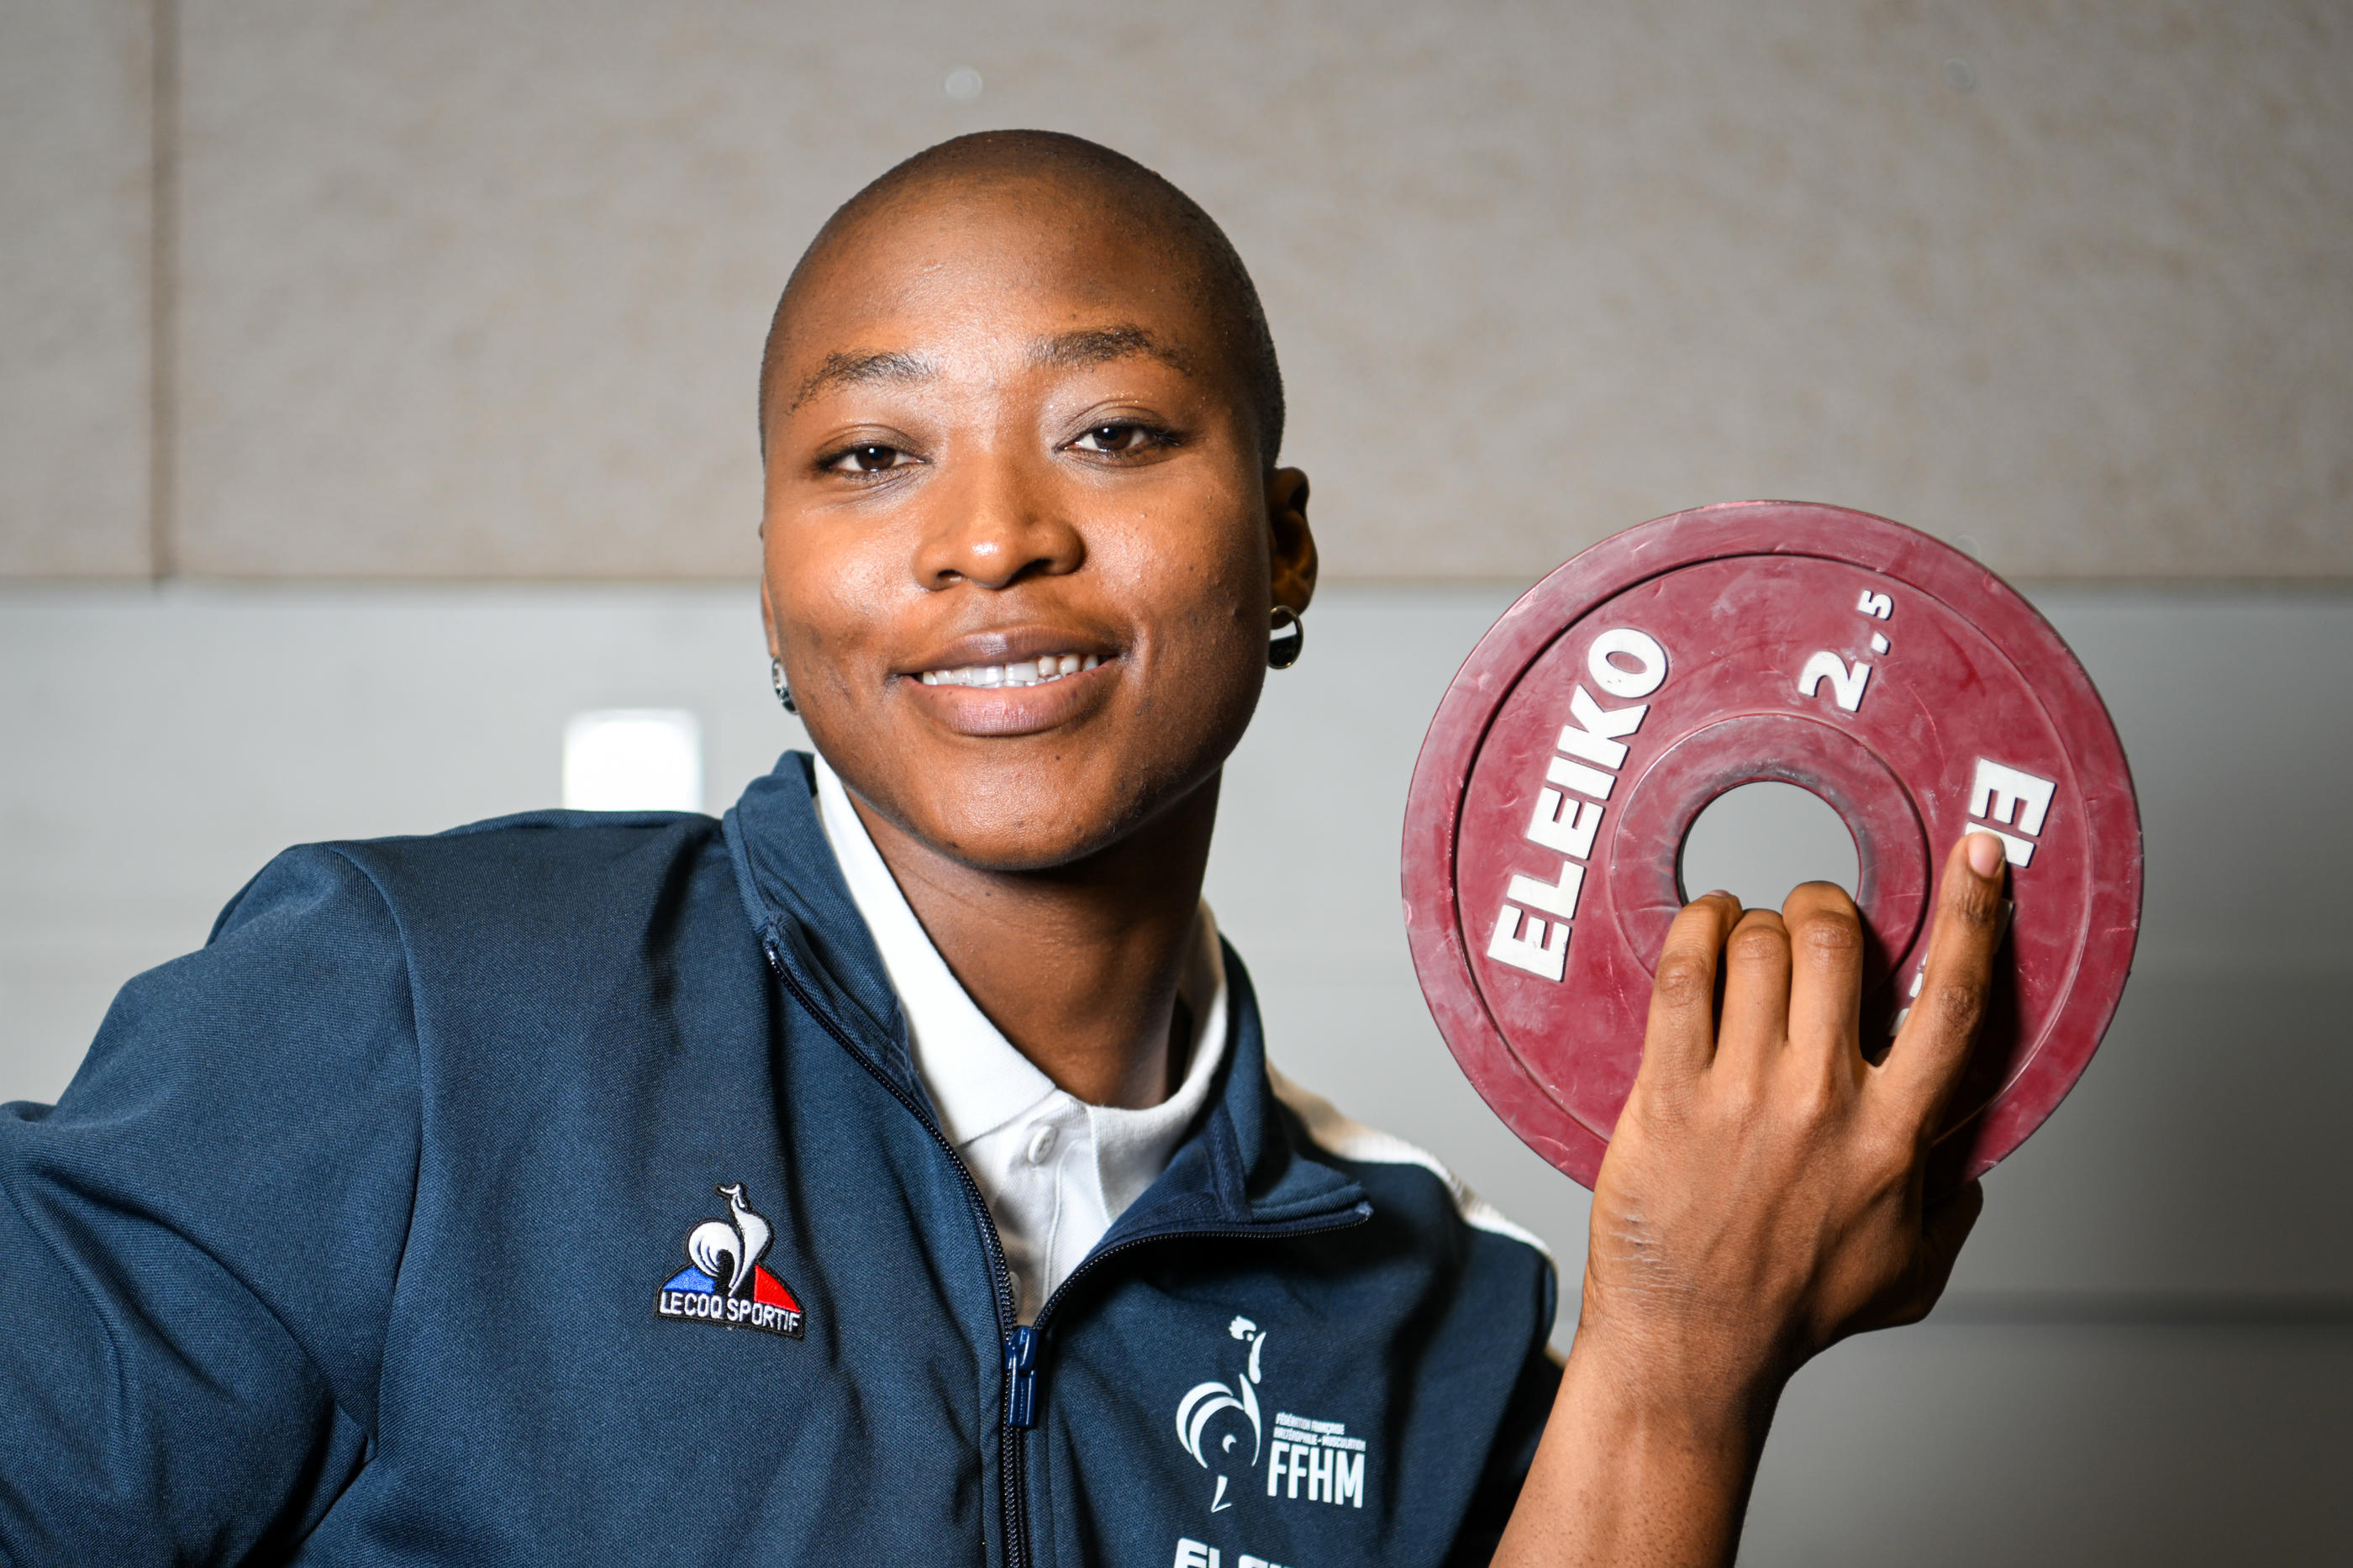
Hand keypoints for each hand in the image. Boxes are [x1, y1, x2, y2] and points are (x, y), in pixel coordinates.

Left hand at [1580, 831, 2006, 1415]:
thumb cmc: (1793, 1310)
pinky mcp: (1667, 1092)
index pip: (1954, 1001)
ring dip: (1752, 924)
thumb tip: (1973, 1166)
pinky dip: (1693, 930)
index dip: (1975, 914)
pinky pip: (1682, 973)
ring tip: (1743, 944)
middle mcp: (1825, 1101)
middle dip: (1824, 907)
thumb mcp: (1909, 1271)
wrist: (1694, 1343)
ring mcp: (1742, 1093)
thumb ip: (1950, 1206)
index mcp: (1897, 1136)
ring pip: (1757, 943)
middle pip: (1836, 941)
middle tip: (1810, 922)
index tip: (1982, 854)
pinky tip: (1699, 931)